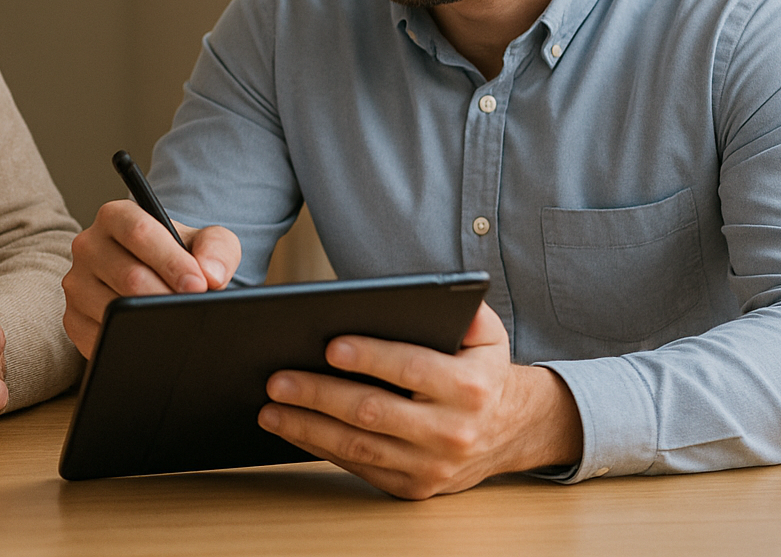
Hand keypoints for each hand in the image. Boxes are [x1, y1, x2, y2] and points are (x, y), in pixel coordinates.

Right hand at [61, 198, 241, 357]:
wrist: (155, 282)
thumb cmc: (177, 258)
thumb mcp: (203, 243)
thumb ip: (216, 248)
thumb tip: (212, 276)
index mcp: (116, 216)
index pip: (139, 232)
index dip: (171, 260)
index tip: (198, 285)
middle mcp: (88, 246)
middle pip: (129, 275)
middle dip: (167, 296)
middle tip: (193, 309)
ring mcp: (76, 285)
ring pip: (114, 309)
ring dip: (149, 321)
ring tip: (175, 322)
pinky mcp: (73, 320)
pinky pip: (100, 337)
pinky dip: (129, 342)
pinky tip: (150, 338)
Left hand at [256, 302, 582, 498]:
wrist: (509, 432)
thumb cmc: (482, 372)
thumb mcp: (487, 335)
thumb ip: (465, 309)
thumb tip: (431, 293)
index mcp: (469, 388)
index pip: (413, 369)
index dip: (371, 357)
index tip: (329, 346)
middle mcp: (451, 432)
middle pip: (374, 412)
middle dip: (320, 395)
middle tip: (277, 379)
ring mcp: (431, 467)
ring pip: (359, 447)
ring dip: (308, 427)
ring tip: (270, 408)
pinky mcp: (413, 488)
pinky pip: (358, 468)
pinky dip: (319, 448)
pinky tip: (292, 428)